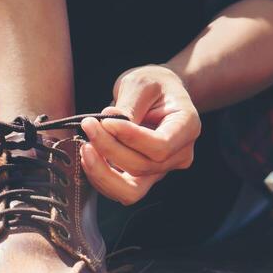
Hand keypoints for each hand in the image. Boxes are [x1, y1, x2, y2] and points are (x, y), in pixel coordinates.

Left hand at [79, 65, 200, 204]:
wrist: (160, 93)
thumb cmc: (155, 84)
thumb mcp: (142, 82)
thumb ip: (128, 105)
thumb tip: (106, 125)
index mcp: (187, 127)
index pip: (161, 146)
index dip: (130, 138)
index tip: (105, 121)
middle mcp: (179, 155)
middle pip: (142, 167)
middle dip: (109, 150)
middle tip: (88, 125)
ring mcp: (163, 170)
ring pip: (131, 189)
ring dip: (101, 171)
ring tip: (85, 145)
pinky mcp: (144, 177)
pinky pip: (121, 189)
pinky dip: (100, 176)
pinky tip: (89, 154)